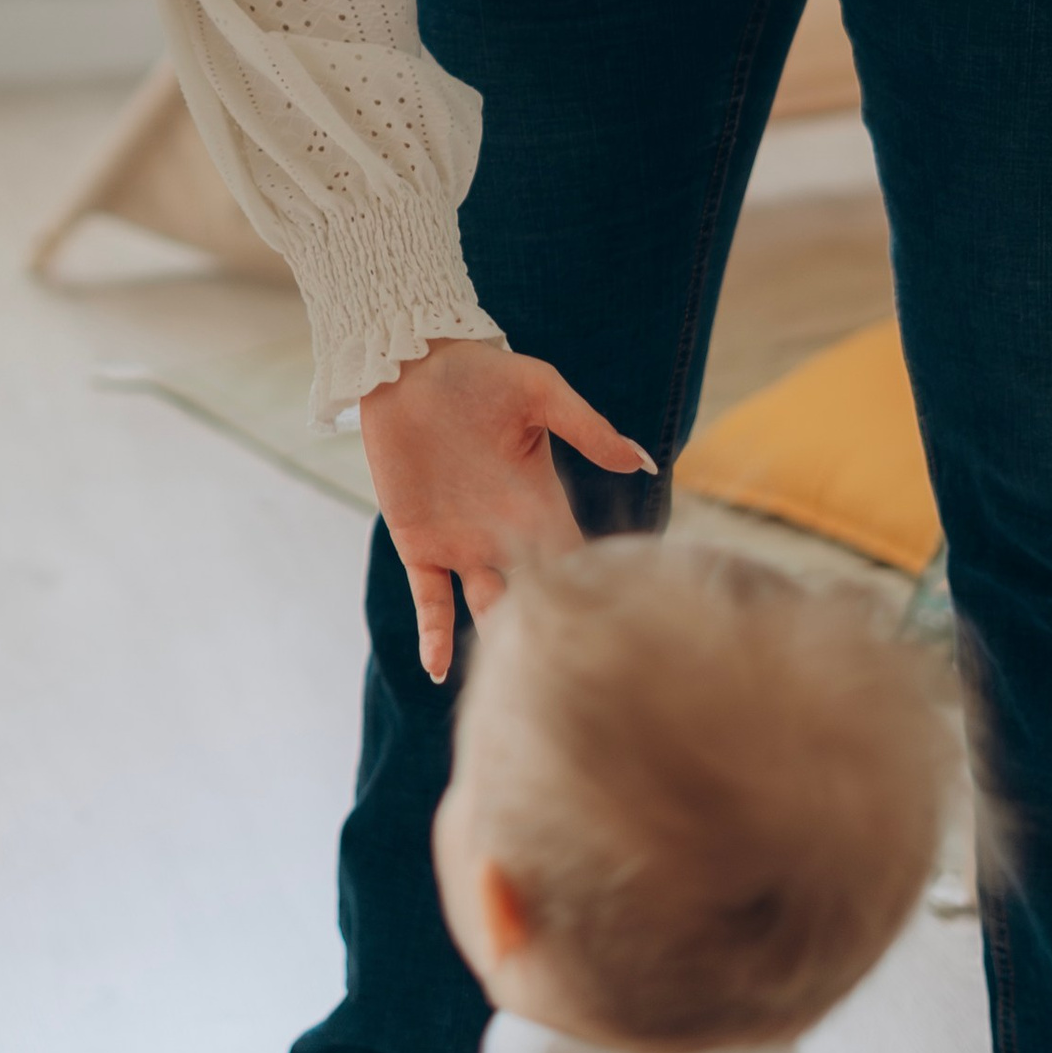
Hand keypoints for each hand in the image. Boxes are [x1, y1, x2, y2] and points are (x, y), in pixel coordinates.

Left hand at [357, 340, 655, 682]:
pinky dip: (434, 635)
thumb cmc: (479, 372)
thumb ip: (586, 428)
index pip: (575, 558)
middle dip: (550, 634)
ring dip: (496, 643)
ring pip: (486, 608)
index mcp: (542, 503)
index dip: (592, 591)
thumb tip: (644, 461)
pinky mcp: (418, 545)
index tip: (615, 630)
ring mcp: (461, 545)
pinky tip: (438, 669)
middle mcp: (506, 534)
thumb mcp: (540, 392)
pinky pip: (429, 600)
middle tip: (569, 680)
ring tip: (510, 688)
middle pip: (536, 597)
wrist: (407, 364)